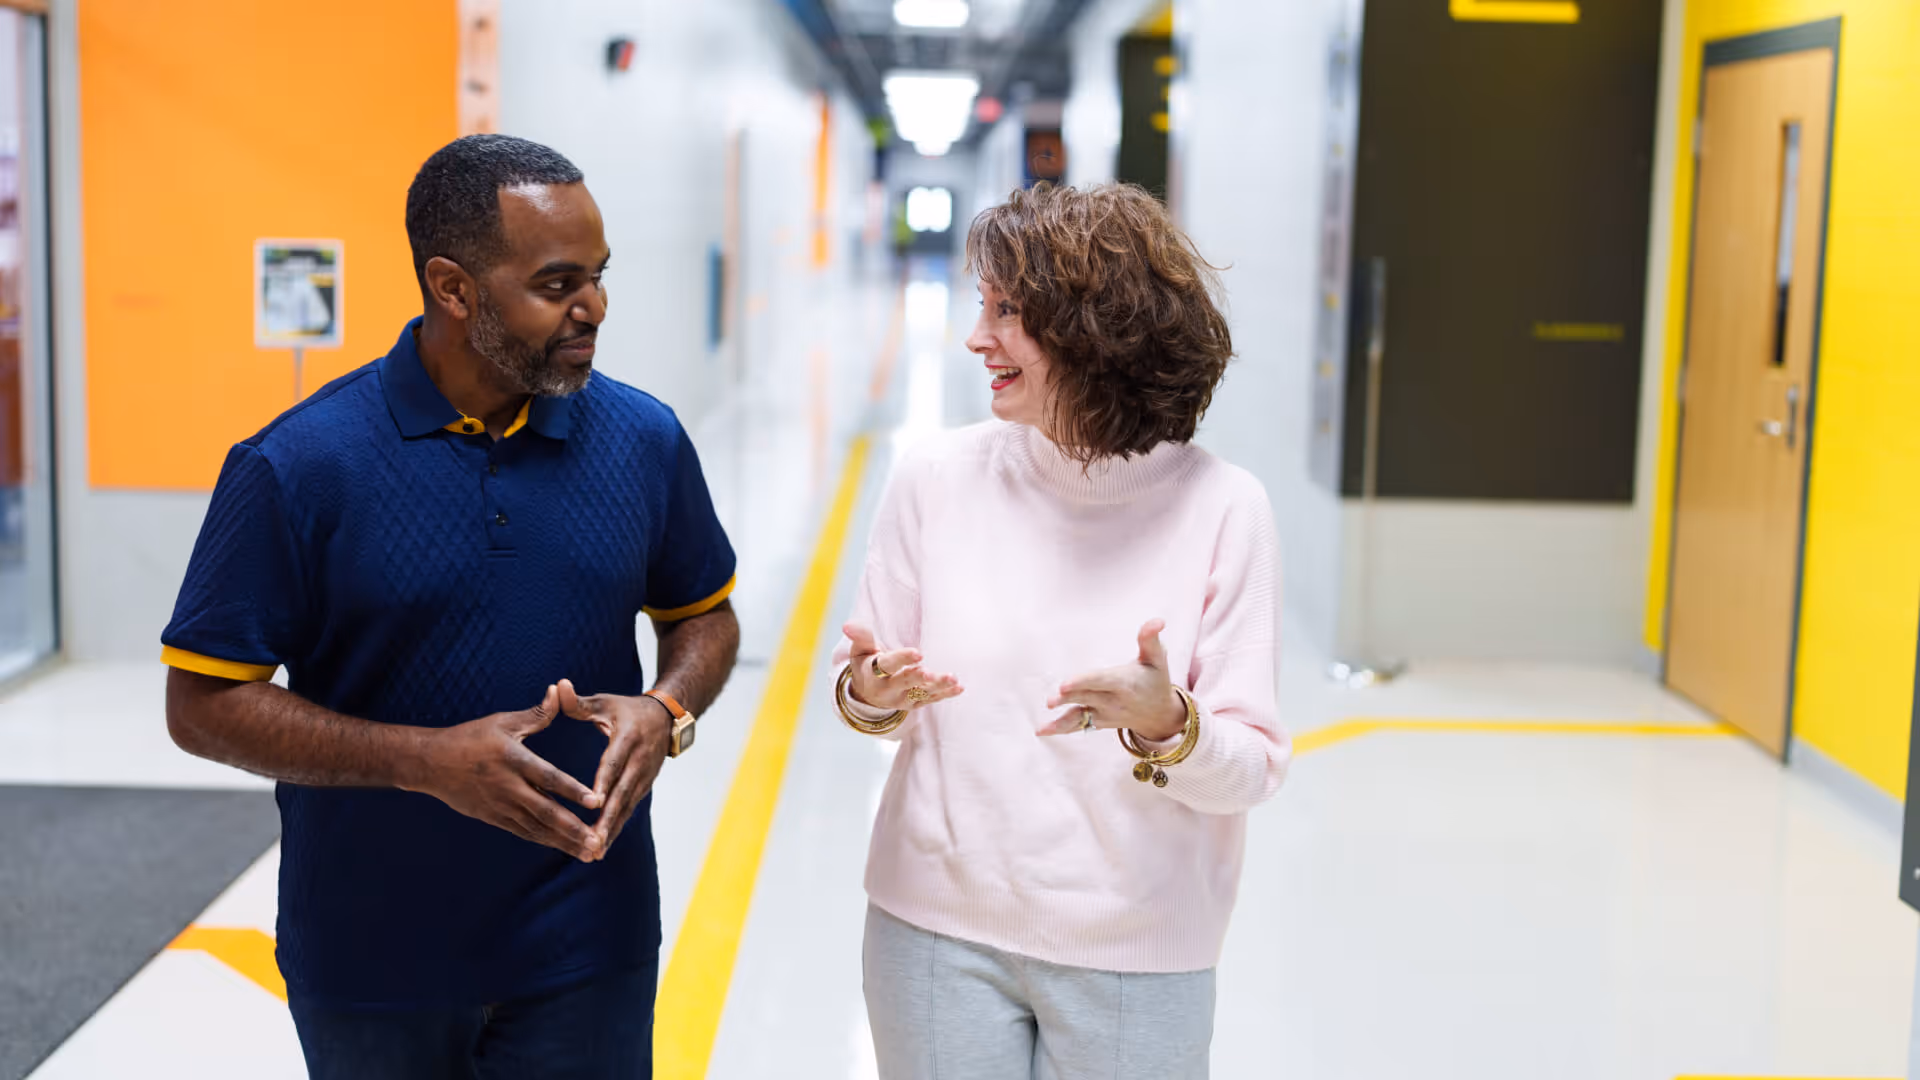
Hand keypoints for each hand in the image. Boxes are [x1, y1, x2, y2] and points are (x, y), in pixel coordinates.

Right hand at [410, 685, 605, 860]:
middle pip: (546, 812)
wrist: (430, 763)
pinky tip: (565, 848)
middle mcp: (509, 787)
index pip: (549, 778)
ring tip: (590, 853)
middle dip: (573, 829)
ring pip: (537, 828)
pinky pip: (524, 832)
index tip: (596, 802)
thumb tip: (560, 690)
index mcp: (514, 760)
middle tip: (598, 843)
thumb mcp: (503, 722)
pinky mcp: (493, 818)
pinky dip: (545, 840)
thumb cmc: (470, 738)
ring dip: (564, 842)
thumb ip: (537, 713)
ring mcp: (500, 806)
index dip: (573, 791)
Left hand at [558, 679, 672, 856]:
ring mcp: (644, 777)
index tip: (594, 802)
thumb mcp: (605, 702)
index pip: (614, 763)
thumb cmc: (627, 709)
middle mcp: (639, 761)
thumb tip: (558, 687)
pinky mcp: (644, 787)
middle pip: (622, 794)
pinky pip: (628, 810)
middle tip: (593, 840)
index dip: (605, 783)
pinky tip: (601, 847)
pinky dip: (616, 828)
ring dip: (612, 830)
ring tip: (595, 852)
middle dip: (608, 819)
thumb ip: (579, 702)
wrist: (667, 718)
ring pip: (627, 807)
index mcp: (628, 739)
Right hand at [843, 622, 963, 711]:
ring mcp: (903, 698)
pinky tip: (959, 687)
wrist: (867, 693)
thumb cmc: (866, 663)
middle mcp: (888, 689)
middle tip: (931, 673)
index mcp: (873, 673)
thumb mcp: (859, 651)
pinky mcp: (915, 703)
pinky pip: (931, 699)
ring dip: (938, 686)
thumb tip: (847, 625)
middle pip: (905, 682)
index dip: (902, 659)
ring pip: (921, 693)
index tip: (918, 653)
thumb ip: (860, 636)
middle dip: (919, 678)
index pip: (888, 665)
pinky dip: (945, 694)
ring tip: (953, 679)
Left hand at [1041, 619, 1187, 740]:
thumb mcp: (1157, 658)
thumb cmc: (1155, 680)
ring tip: (1044, 726)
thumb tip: (1158, 620)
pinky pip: (1078, 726)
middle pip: (1086, 697)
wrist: (1160, 714)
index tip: (1066, 683)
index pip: (1102, 681)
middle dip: (1069, 698)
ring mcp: (1104, 714)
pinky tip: (1041, 731)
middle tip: (1051, 700)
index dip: (1084, 681)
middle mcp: (1113, 701)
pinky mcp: (1097, 722)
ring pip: (1080, 716)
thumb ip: (1151, 639)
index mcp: (1125, 683)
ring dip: (1062, 720)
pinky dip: (1060, 729)